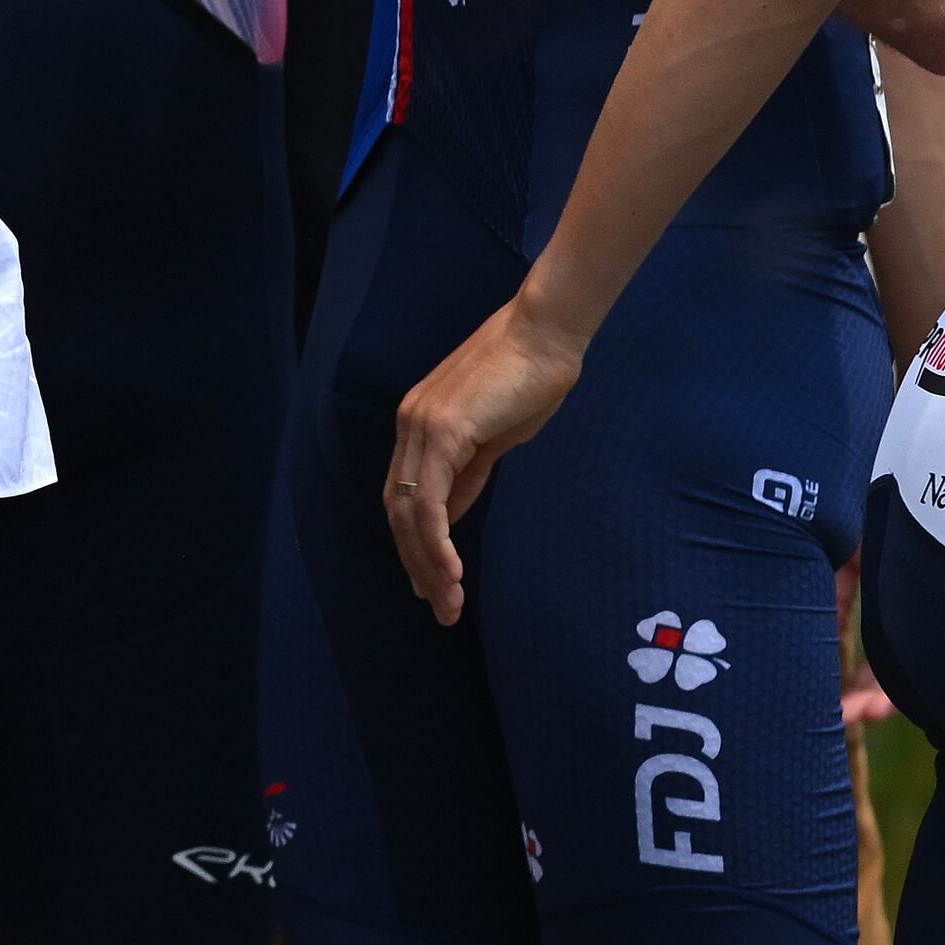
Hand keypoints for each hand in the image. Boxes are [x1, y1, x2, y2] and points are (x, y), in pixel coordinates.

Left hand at [382, 295, 589, 622]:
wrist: (546, 336)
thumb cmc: (529, 381)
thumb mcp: (492, 439)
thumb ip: (465, 474)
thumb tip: (448, 514)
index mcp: (419, 426)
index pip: (404, 496)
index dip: (414, 544)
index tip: (432, 583)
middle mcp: (410, 426)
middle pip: (397, 510)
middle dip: (417, 564)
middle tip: (440, 607)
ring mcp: (421, 426)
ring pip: (409, 511)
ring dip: (427, 564)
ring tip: (448, 603)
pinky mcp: (444, 429)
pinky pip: (429, 499)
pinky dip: (436, 540)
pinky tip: (452, 571)